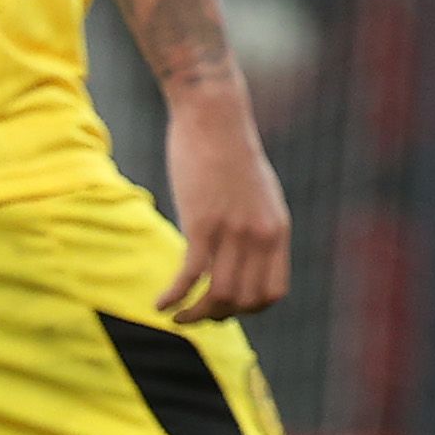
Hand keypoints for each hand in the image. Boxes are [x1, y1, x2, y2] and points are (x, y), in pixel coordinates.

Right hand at [158, 87, 289, 321]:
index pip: (272, 292)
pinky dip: (174, 297)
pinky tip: (159, 303)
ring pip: (219, 294)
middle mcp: (260, 236)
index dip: (248, 310)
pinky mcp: (201, 222)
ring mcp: (232, 230)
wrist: (214, 118)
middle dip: (218, 317)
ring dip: (195, 315)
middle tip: (194, 315)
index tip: (224, 307)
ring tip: (175, 316)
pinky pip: (190, 274)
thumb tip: (243, 246)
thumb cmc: (229, 151)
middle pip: (245, 300)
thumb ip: (255, 223)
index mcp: (276, 231)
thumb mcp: (256, 193)